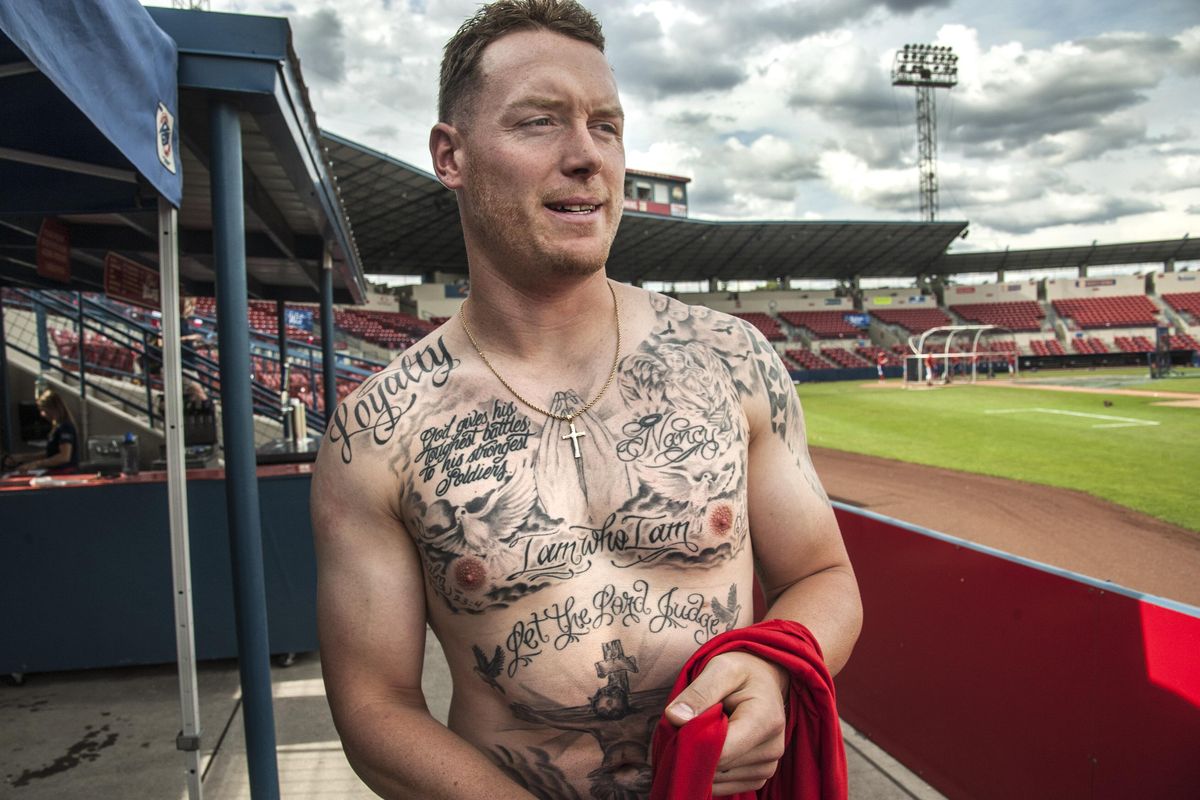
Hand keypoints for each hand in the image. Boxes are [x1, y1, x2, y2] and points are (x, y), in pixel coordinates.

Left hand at [663, 651, 787, 795]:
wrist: (762, 680)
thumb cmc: (740, 672)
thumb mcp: (719, 669)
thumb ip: (698, 692)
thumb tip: (674, 718)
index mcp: (765, 719)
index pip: (723, 752)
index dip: (694, 745)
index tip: (680, 729)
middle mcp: (773, 748)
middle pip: (719, 767)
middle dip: (697, 751)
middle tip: (695, 724)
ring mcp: (768, 766)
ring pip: (719, 780)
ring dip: (703, 762)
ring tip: (709, 732)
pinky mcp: (760, 776)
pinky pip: (725, 786)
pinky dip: (711, 772)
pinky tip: (714, 747)